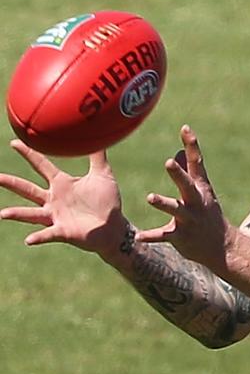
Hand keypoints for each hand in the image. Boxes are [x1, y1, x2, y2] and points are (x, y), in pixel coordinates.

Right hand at [0, 140, 126, 255]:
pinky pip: (48, 234)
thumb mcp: (103, 174)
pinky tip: (28, 240)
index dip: (29, 153)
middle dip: (10, 183)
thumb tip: (99, 134)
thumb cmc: (107, 202)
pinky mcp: (63, 231)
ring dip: (17, 214)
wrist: (115, 227)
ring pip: (31, 214)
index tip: (14, 142)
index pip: (41, 165)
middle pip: (27, 189)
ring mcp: (56, 216)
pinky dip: (38, 237)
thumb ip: (98, 156)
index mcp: (61, 184)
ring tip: (2, 214)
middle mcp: (53, 200)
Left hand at [136, 125, 232, 272]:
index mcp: (200, 188)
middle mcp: (196, 202)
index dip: (192, 145)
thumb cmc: (209, 215)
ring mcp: (189, 220)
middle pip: (187, 185)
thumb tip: (179, 151)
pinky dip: (151, 237)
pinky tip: (138, 237)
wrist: (222, 247)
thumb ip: (190, 171)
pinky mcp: (181, 237)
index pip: (197, 163)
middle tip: (169, 161)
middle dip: (178, 174)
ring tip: (150, 197)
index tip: (185, 128)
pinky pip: (164, 236)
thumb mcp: (202, 192)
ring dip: (164, 203)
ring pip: (176, 210)